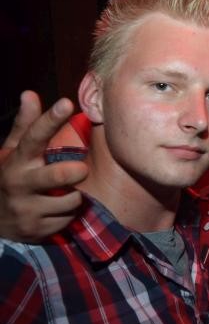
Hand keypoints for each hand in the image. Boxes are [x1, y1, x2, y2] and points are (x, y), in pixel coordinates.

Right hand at [0, 91, 87, 240]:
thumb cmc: (11, 178)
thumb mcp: (12, 153)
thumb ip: (26, 126)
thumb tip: (30, 93)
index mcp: (17, 161)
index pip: (33, 137)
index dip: (50, 120)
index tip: (66, 103)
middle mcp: (20, 184)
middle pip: (54, 176)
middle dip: (73, 172)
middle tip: (81, 169)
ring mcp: (27, 209)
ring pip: (69, 200)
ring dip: (75, 196)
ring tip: (65, 193)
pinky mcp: (37, 229)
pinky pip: (68, 219)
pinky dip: (69, 213)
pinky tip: (56, 211)